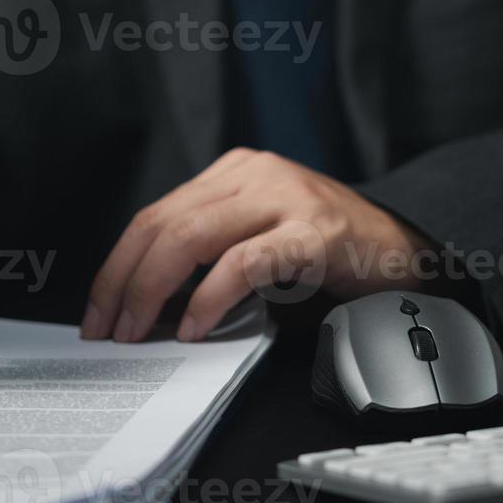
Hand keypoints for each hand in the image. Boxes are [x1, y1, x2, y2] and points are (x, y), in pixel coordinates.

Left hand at [80, 149, 431, 341]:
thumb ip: (212, 248)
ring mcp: (286, 198)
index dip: (117, 265)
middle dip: (123, 282)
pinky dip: (210, 299)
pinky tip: (196, 327)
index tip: (99, 311)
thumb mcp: (262, 233)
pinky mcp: (314, 232)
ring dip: (154, 292)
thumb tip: (145, 300)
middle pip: (163, 224)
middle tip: (109, 331)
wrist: (404, 252)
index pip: (155, 214)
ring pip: (191, 237)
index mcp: (236, 169)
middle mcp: (256, 172)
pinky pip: (244, 263)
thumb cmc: (329, 251)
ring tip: (141, 333)